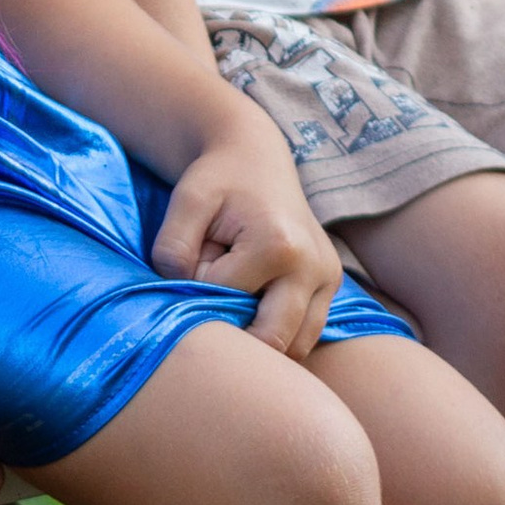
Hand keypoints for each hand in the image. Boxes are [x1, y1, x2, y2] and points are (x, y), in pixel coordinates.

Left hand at [148, 114, 344, 358]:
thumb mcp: (186, 201)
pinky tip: (256, 305)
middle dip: (234, 329)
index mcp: (279, 247)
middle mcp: (314, 269)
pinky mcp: (331, 287)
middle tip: (212, 297)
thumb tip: (181, 299)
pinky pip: (305, 334)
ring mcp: (329, 280)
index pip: (225, 298)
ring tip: (236, 298)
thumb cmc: (218, 179)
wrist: (255, 157)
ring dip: (259, 337)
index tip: (197, 257)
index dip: (198, 285)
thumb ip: (173, 249)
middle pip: (271, 340)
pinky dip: (278, 333)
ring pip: (295, 347)